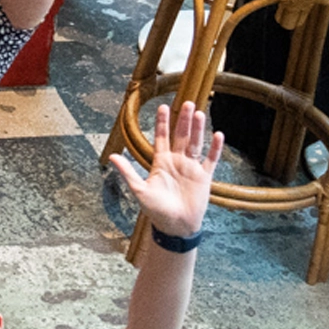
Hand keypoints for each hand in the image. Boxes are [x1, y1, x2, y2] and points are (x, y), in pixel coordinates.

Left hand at [112, 100, 221, 244]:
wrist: (175, 226)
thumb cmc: (155, 210)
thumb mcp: (139, 190)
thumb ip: (127, 172)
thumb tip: (111, 156)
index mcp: (160, 162)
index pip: (161, 137)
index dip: (162, 122)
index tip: (163, 106)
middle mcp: (177, 162)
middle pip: (181, 136)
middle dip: (183, 120)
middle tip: (187, 102)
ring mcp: (191, 168)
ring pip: (196, 144)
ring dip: (198, 129)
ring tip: (199, 113)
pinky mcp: (204, 178)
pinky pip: (211, 160)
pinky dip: (214, 148)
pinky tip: (218, 135)